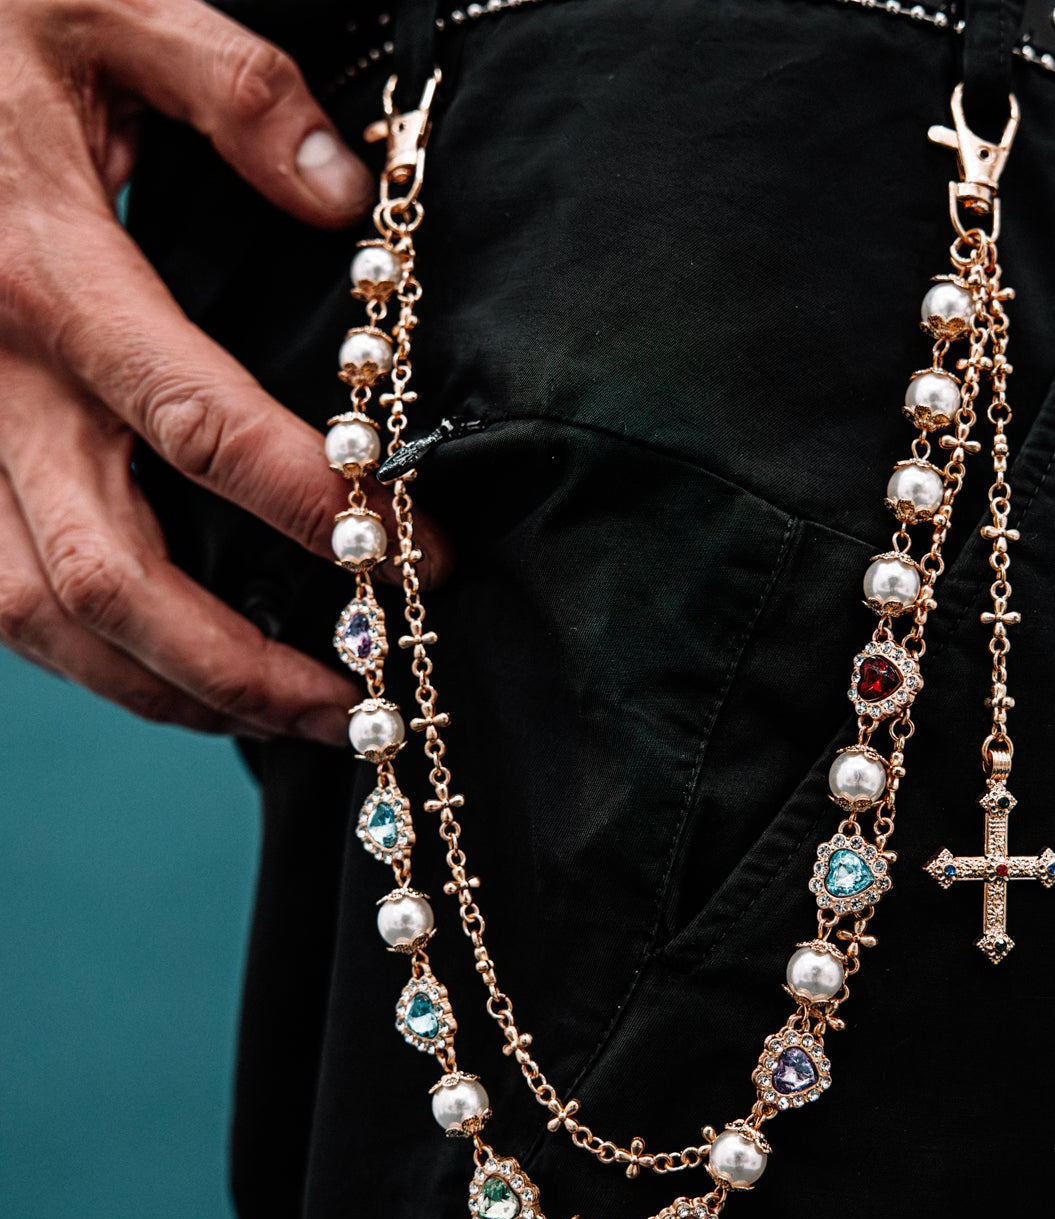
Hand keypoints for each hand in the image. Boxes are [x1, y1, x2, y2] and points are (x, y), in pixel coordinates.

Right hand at [0, 0, 437, 742]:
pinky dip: (97, 657)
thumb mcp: (96, 3)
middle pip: (109, 573)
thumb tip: (347, 193)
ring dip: (169, 689)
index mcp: (43, 272)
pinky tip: (182, 674)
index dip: (316, 506)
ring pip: (40, 613)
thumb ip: (230, 88)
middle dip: (242, 664)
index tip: (419, 556)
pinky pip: (2, 595)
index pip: (199, 423)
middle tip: (360, 705)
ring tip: (288, 717)